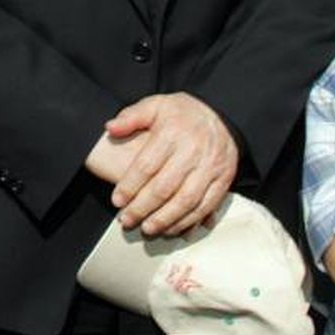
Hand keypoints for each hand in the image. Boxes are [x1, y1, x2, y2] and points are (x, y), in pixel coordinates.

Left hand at [92, 93, 238, 235]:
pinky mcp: (224, 179)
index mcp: (173, 132)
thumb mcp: (156, 105)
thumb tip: (110, 128)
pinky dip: (190, 221)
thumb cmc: (183, 114)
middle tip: (126, 220)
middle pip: (164, 187)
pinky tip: (174, 229)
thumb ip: (132, 116)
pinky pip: (207, 205)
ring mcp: (211, 167)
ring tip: (148, 229)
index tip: (117, 200)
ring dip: (165, 219)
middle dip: (143, 208)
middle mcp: (193, 151)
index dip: (130, 186)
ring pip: (186, 201)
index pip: (147, 165)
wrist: (224, 115)